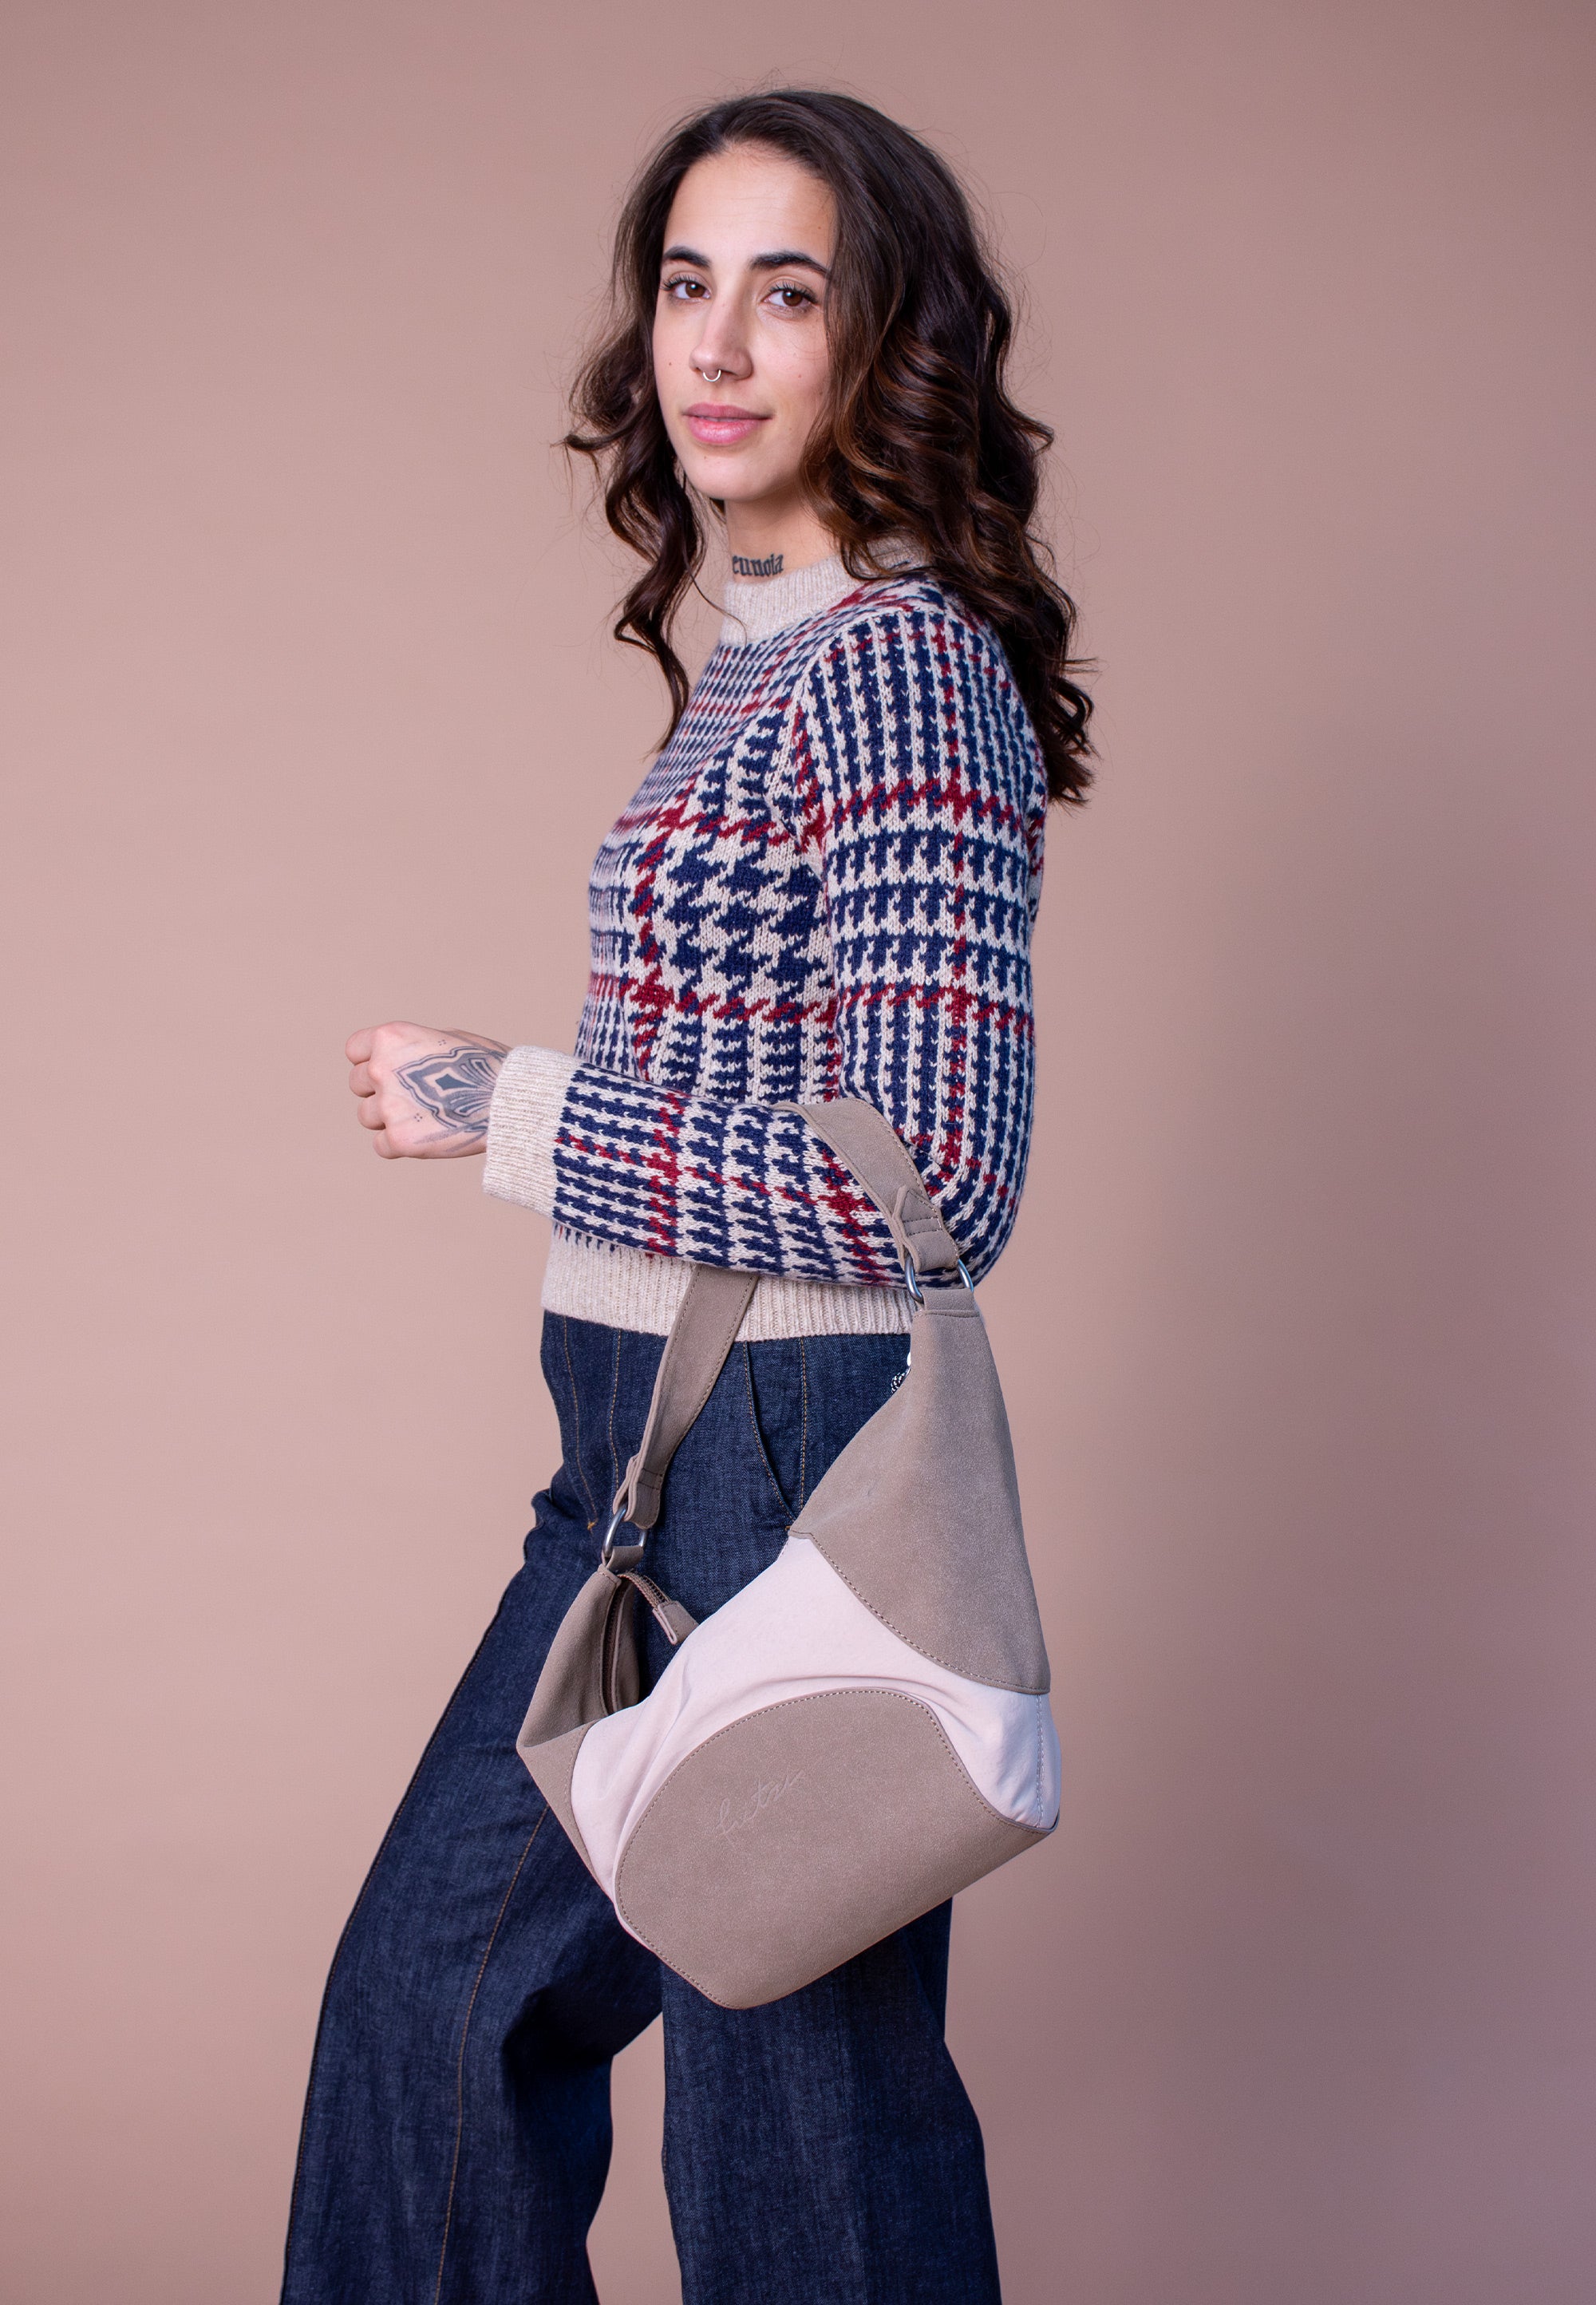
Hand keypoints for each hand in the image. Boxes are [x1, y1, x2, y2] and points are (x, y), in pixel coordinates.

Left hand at [346, 1022, 508, 1158]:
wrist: (512, 1101)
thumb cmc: (487, 1067)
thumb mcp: (446, 1039)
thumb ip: (412, 1049)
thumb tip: (398, 1061)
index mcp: (391, 1038)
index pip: (354, 1050)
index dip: (370, 1061)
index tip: (389, 1071)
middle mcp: (381, 1069)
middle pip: (357, 1085)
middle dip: (380, 1091)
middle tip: (415, 1097)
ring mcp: (388, 1105)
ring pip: (367, 1117)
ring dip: (389, 1119)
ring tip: (427, 1117)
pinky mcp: (400, 1140)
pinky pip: (381, 1146)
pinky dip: (400, 1145)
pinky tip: (428, 1136)